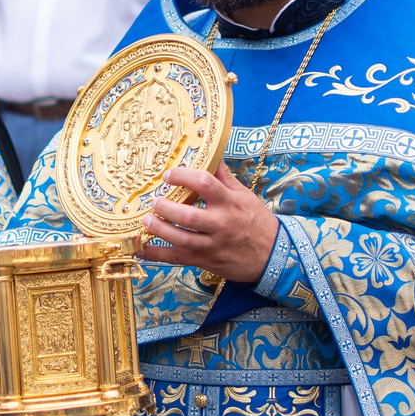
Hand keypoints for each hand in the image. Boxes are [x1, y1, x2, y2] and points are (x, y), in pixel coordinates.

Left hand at [139, 162, 277, 284]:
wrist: (274, 255)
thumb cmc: (257, 221)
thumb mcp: (245, 195)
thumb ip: (224, 177)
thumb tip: (210, 154)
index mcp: (230, 203)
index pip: (204, 183)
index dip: (183, 177)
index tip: (168, 175)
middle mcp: (221, 224)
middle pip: (188, 216)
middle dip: (166, 208)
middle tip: (154, 201)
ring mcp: (213, 245)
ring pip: (182, 239)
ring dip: (160, 230)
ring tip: (145, 220)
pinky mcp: (206, 261)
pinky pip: (178, 259)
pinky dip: (157, 255)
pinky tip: (141, 249)